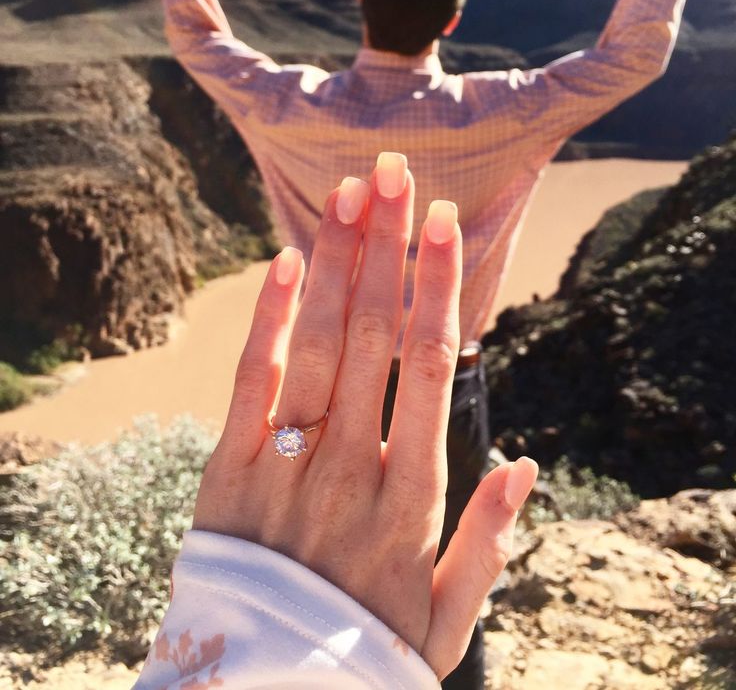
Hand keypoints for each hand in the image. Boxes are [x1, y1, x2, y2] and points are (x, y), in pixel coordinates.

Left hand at [192, 152, 537, 678]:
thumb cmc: (367, 649)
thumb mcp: (447, 617)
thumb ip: (487, 542)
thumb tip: (526, 464)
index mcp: (411, 496)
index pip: (428, 366)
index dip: (434, 286)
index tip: (442, 223)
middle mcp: (351, 466)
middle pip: (372, 335)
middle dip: (385, 247)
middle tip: (393, 173)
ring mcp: (286, 464)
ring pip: (316, 346)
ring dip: (335, 265)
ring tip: (349, 194)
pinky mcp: (229, 469)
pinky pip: (249, 383)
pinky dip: (266, 320)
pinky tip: (284, 260)